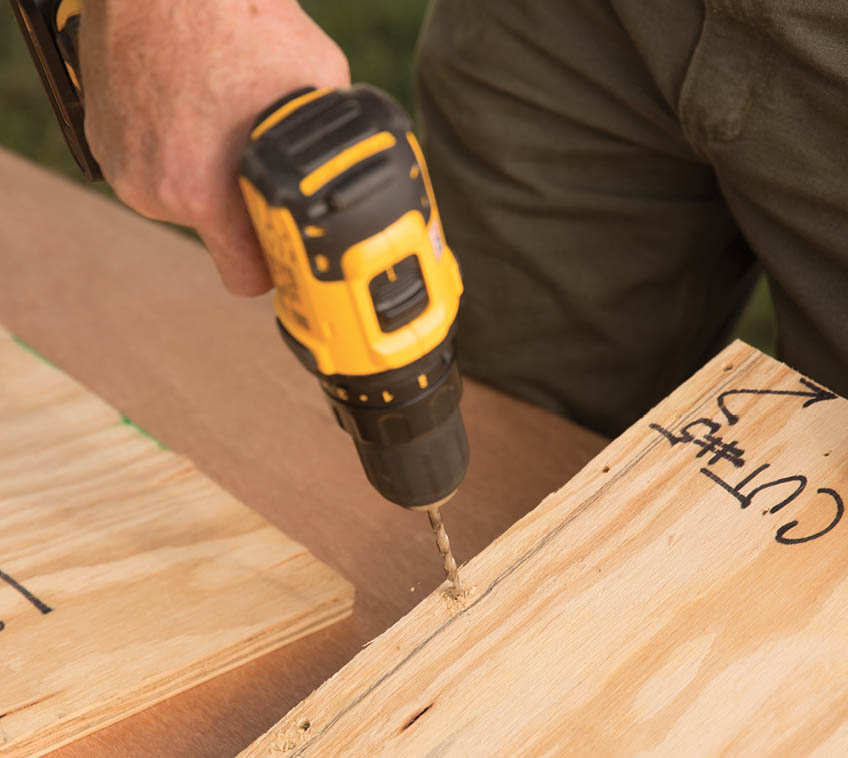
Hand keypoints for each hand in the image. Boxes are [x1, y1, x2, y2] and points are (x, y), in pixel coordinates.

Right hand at [79, 0, 349, 294]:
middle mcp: (155, 190)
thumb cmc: (241, 14)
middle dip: (240, 204)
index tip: (284, 246)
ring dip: (203, 172)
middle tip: (253, 151)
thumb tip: (372, 180)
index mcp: (206, 193)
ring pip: (183, 196)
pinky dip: (170, 145)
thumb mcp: (320, 79)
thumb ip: (335, 145)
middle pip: (218, 231)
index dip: (273, 263)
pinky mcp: (100, 139)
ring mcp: (121, 164)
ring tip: (217, 115)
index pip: (247, 278)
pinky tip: (187, 105)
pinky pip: (152, 163)